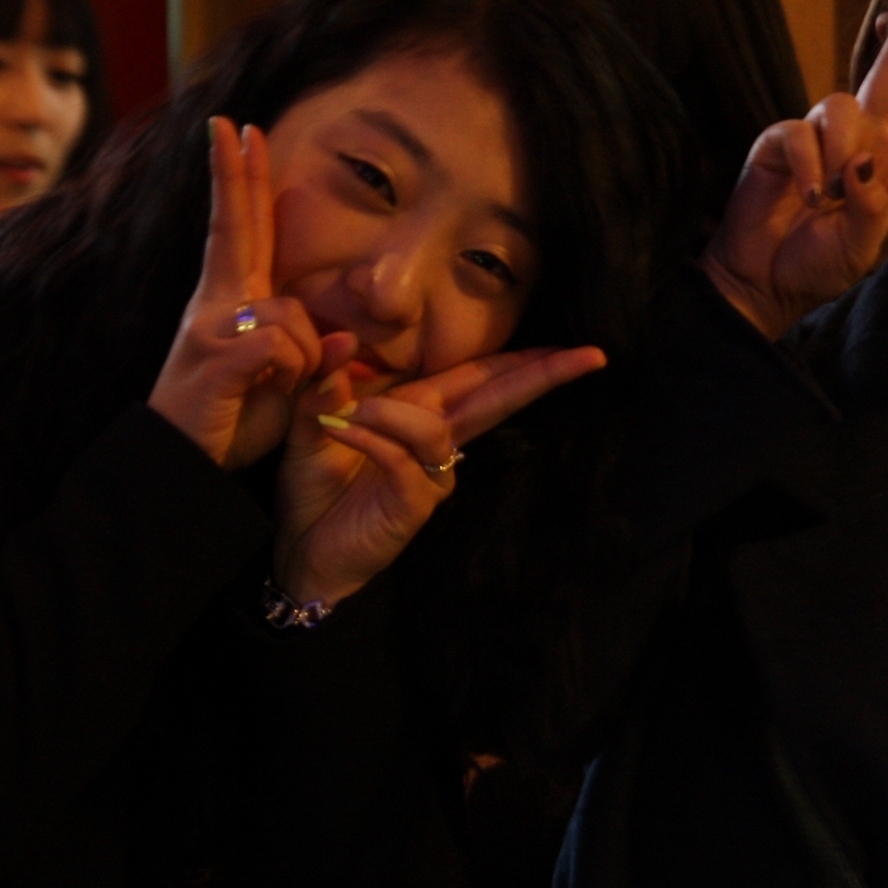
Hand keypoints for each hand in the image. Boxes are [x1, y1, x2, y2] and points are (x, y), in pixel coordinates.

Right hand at [148, 118, 356, 467]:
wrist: (179, 464)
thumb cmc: (229, 423)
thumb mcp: (282, 388)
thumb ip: (312, 357)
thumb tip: (346, 339)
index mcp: (229, 302)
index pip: (239, 228)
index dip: (239, 180)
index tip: (236, 131)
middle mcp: (216, 303)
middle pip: (234, 226)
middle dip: (234, 172)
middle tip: (228, 122)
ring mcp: (212, 325)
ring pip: (292, 313)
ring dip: (303, 359)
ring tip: (278, 391)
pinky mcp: (218, 353)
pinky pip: (284, 344)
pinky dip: (292, 373)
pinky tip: (267, 393)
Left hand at [273, 346, 606, 605]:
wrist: (300, 549)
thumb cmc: (313, 488)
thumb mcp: (311, 423)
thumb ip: (325, 383)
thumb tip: (342, 338)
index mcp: (421, 412)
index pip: (479, 378)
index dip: (523, 361)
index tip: (568, 343)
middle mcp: (437, 442)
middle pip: (497, 399)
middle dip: (541, 375)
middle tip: (588, 356)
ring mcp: (431, 476)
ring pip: (435, 426)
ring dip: (392, 411)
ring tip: (345, 414)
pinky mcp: (415, 504)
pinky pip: (403, 459)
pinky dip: (372, 437)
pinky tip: (340, 429)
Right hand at [700, 0, 887, 339]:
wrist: (763, 281)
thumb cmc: (816, 265)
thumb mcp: (860, 247)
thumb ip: (871, 207)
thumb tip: (861, 164)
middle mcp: (861, 141)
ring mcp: (819, 139)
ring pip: (840, 105)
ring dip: (840, 150)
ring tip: (829, 197)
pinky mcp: (778, 143)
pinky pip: (798, 134)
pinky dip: (806, 167)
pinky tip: (806, 196)